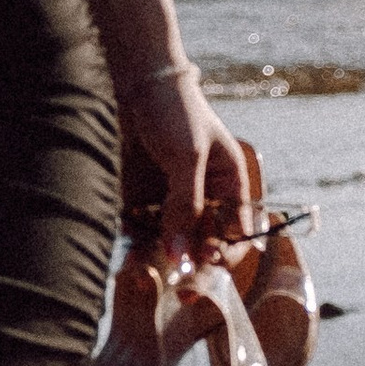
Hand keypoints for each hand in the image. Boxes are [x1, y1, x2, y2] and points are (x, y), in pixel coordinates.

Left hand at [124, 61, 244, 276]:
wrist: (131, 80)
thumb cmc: (174, 108)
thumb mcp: (187, 156)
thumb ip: (186, 205)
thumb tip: (182, 256)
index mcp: (229, 185)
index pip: (237, 232)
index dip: (226, 254)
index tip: (207, 266)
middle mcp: (202, 199)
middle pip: (202, 245)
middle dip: (192, 264)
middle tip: (179, 285)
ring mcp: (170, 201)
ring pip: (169, 244)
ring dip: (159, 259)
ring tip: (144, 270)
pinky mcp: (140, 202)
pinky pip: (140, 233)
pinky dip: (134, 244)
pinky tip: (128, 247)